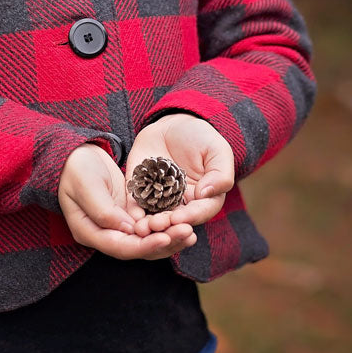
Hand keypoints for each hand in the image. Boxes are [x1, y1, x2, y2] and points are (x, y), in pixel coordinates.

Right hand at [58, 143, 195, 259]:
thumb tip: (127, 229)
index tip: (165, 238)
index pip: (120, 247)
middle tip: (187, 233)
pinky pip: (149, 227)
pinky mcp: (128, 215)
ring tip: (191, 232)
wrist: (75, 155)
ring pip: (147, 241)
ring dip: (170, 239)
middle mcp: (104, 234)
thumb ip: (103, 208)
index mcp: (89, 231)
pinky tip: (184, 223)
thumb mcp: (85, 183)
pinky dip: (166, 227)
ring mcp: (117, 226)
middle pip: (137, 249)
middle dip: (164, 243)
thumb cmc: (76, 167)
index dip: (144, 246)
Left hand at [125, 113, 234, 238]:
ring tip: (142, 227)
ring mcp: (160, 198)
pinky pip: (137, 203)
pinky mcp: (141, 189)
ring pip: (155, 217)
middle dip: (166, 225)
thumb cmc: (201, 138)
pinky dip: (134, 212)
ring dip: (149, 224)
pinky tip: (131, 216)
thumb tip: (206, 194)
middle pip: (175, 221)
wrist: (173, 125)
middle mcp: (182, 203)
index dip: (189, 217)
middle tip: (157, 225)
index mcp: (204, 198)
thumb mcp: (217, 151)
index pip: (199, 212)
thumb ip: (220, 174)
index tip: (179, 219)